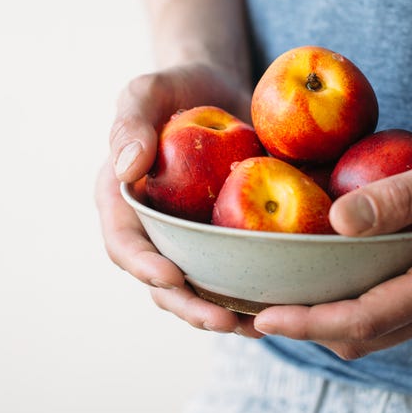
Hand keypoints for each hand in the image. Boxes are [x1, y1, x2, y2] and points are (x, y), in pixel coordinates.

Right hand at [96, 63, 262, 336]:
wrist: (220, 89)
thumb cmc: (176, 86)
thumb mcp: (147, 91)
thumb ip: (130, 121)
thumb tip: (126, 168)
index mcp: (124, 203)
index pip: (125, 245)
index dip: (144, 267)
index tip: (172, 277)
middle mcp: (156, 231)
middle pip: (164, 284)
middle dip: (190, 306)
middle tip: (223, 320)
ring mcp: (193, 240)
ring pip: (203, 288)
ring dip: (226, 312)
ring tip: (258, 326)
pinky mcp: (229, 239)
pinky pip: (240, 271)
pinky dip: (257, 290)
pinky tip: (287, 302)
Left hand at [254, 124, 411, 358]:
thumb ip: (401, 194)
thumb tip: (337, 220)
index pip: (366, 317)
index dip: (310, 323)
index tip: (262, 318)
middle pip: (366, 336)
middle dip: (308, 331)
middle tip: (253, 313)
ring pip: (379, 332)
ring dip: (329, 324)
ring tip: (279, 302)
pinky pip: (394, 315)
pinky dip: (355, 309)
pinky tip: (328, 283)